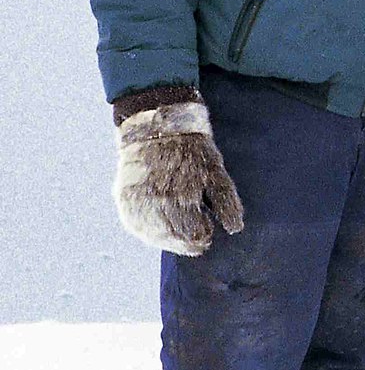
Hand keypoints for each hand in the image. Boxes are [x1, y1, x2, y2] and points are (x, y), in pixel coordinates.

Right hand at [114, 102, 244, 254]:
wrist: (157, 127)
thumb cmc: (193, 150)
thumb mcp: (217, 173)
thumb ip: (227, 202)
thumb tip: (235, 229)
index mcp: (182, 198)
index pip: (193, 236)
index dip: (203, 238)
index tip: (208, 234)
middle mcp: (156, 203)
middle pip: (173, 239)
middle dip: (187, 242)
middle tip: (197, 240)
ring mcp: (136, 202)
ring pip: (152, 236)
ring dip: (167, 240)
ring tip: (179, 236)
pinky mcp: (124, 199)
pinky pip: (134, 225)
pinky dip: (148, 232)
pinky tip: (159, 231)